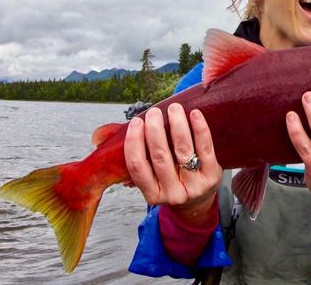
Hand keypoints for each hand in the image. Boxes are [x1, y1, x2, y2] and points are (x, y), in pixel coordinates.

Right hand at [124, 104, 222, 224]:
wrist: (198, 200)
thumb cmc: (168, 179)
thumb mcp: (150, 176)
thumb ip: (131, 153)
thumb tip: (98, 135)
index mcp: (152, 195)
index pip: (137, 167)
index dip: (134, 142)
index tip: (135, 123)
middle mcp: (172, 194)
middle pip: (160, 157)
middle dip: (154, 130)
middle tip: (153, 112)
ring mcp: (194, 186)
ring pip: (182, 150)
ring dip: (177, 125)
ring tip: (173, 108)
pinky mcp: (212, 176)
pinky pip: (205, 149)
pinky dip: (200, 129)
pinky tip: (194, 114)